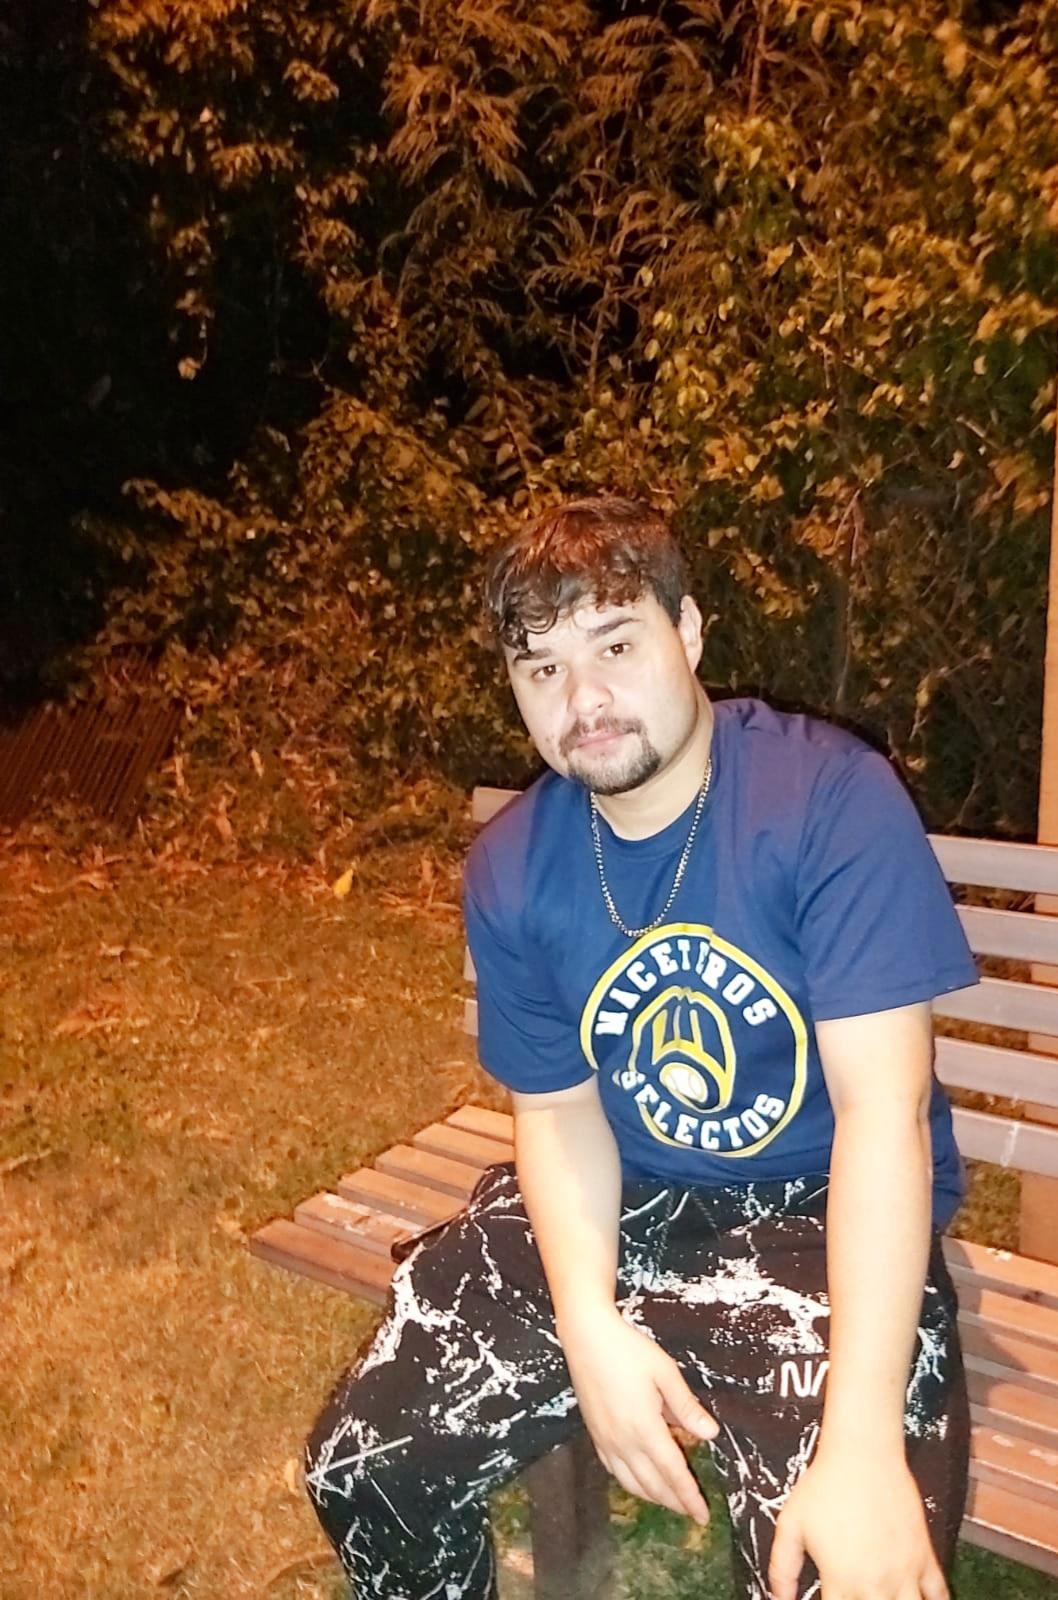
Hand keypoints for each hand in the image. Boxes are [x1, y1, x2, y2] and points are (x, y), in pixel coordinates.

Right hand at [558, 1304, 716, 1521]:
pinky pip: (613, 1470)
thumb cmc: (628, 1350)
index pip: (672, 1472)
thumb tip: (711, 1434)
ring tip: (670, 1501)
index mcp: (644, 1428)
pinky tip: (638, 1480)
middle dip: (674, 1502)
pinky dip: (630, 1483)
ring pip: (631, 1482)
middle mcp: (623, 1441)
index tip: (703, 1515)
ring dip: (653, 1497)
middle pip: (653, 1484)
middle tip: (692, 1513)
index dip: (689, 1496)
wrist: (586, 1336)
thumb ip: (686, 1406)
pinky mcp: (594, 1433)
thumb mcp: (665, 1372)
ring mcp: (605, 1440)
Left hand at [768, 1449, 946, 1599]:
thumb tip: (779, 1598)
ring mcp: (905, 1573)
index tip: (832, 1599)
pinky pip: (940, 1594)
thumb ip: (783, 1567)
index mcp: (841, 1582)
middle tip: (859, 1596)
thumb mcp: (791, 1524)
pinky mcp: (925, 1557)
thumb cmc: (824, 1486)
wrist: (863, 1454)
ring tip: (887, 1599)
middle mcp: (876, 1585)